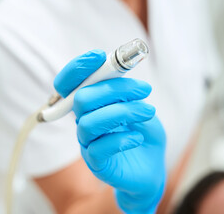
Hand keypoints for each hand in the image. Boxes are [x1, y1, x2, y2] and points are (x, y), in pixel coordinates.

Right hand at [54, 50, 166, 212]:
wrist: (152, 168)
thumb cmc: (143, 133)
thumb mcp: (140, 107)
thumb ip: (127, 92)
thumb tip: (121, 69)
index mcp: (92, 105)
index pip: (70, 83)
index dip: (79, 68)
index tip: (99, 56)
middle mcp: (84, 121)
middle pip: (81, 98)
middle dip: (114, 89)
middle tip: (144, 89)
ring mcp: (88, 143)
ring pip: (90, 122)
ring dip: (123, 112)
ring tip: (148, 112)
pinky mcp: (96, 163)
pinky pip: (99, 148)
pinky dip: (121, 139)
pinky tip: (137, 137)